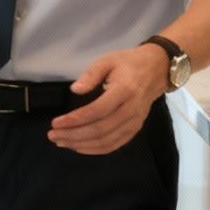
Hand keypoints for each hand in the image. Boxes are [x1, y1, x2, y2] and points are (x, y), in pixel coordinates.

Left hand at [48, 44, 168, 154]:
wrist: (157, 70)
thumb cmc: (128, 63)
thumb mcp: (108, 60)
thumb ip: (91, 74)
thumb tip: (74, 90)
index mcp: (124, 91)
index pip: (97, 111)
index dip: (75, 120)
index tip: (55, 123)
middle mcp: (130, 110)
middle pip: (100, 130)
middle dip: (73, 135)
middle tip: (53, 136)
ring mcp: (134, 122)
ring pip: (106, 141)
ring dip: (81, 145)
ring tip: (61, 142)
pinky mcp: (135, 129)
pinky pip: (114, 145)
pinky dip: (95, 149)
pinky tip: (79, 147)